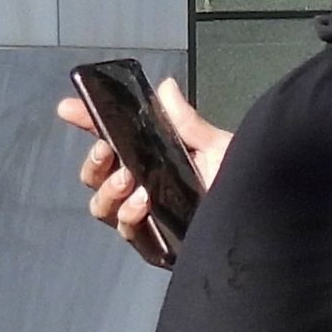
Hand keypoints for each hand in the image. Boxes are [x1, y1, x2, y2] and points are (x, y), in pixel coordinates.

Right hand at [56, 78, 234, 259]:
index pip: (108, 141)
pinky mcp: (157, 243)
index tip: (69, 109)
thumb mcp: (214, 146)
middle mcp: (141, 189)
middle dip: (95, 163)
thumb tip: (165, 88)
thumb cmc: (240, 182)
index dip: (86, 123)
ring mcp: (146, 218)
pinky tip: (144, 202)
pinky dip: (130, 216)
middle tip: (108, 151)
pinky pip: (129, 232)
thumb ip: (185, 121)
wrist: (262, 213)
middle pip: (95, 179)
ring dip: (109, 191)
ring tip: (131, 180)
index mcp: (149, 161)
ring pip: (103, 207)